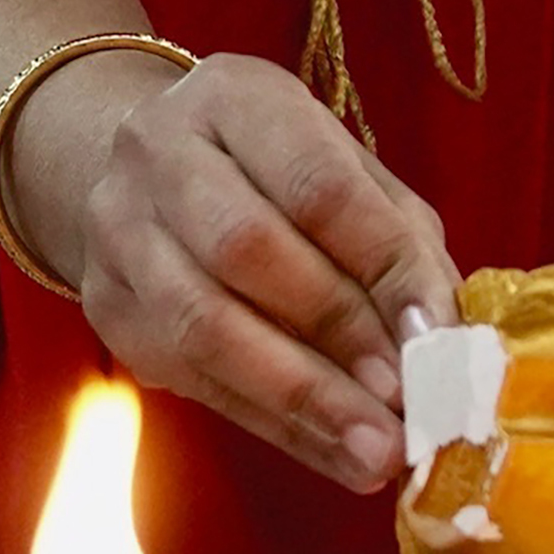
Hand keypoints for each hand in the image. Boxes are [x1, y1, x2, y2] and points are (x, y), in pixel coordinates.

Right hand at [8, 50, 455, 492]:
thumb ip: (400, 244)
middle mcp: (159, 152)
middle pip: (247, 250)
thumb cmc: (275, 175)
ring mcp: (118, 232)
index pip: (316, 184)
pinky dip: (275, 426)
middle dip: (338, 334)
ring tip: (377, 451)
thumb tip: (445, 340)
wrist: (140, 174)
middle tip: (407, 404)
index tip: (438, 338)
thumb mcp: (347, 174)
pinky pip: (192, 379)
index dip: (382, 265)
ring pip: (204, 325)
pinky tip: (336, 456)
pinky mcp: (108, 308)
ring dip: (302, 398)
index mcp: (236, 98)